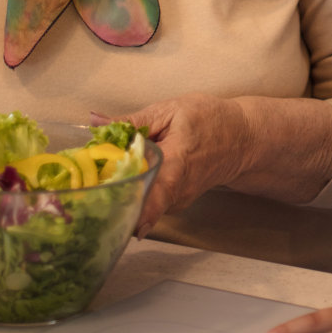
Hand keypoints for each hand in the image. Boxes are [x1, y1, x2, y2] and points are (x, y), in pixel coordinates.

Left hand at [98, 94, 252, 237]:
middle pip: (139, 204)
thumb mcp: (171, 111)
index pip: (159, 192)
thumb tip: (95, 121)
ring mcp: (177, 201)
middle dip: (111, 196)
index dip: (140, 211)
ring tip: (106, 176)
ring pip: (141, 205)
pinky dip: (135, 193)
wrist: (242, 139)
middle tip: (88, 187)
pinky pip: (148, 203)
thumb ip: (132, 121)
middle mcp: (177, 190)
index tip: (120, 221)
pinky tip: (128, 178)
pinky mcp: (175, 205)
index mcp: (177, 161)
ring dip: (121, 193)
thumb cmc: (210, 120)